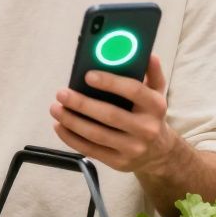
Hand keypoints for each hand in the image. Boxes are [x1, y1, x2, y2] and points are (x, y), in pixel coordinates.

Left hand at [49, 54, 180, 174]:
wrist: (160, 154)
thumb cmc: (151, 115)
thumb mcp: (157, 93)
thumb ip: (151, 72)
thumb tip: (147, 54)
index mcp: (155, 106)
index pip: (133, 91)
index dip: (111, 82)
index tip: (88, 75)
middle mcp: (146, 128)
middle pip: (110, 115)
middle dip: (82, 104)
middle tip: (61, 93)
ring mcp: (132, 148)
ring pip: (97, 135)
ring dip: (72, 121)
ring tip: (55, 109)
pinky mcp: (118, 162)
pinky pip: (91, 150)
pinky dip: (71, 138)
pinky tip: (59, 126)